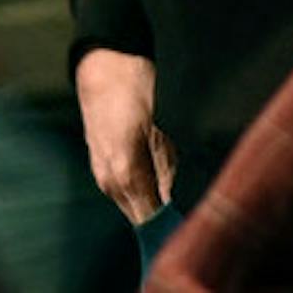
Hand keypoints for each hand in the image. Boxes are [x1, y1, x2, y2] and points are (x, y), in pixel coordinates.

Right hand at [76, 47, 175, 224]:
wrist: (105, 64)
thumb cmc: (136, 88)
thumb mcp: (161, 127)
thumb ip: (168, 170)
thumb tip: (175, 204)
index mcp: (126, 174)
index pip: (150, 221)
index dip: (170, 227)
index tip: (190, 228)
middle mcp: (110, 181)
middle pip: (142, 216)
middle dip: (165, 218)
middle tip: (190, 212)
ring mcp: (103, 174)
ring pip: (134, 204)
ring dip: (155, 203)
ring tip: (178, 192)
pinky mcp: (102, 165)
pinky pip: (126, 190)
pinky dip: (143, 190)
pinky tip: (159, 177)